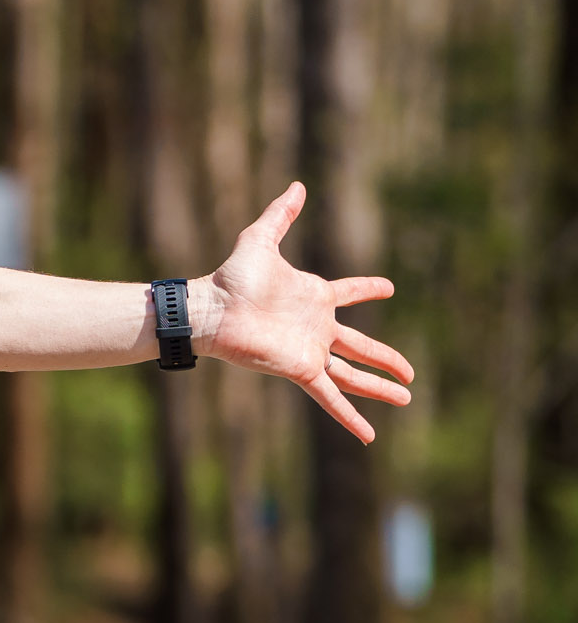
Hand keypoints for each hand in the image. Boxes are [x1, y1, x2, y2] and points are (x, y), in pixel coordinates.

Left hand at [195, 183, 412, 443]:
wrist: (212, 309)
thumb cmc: (231, 278)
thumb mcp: (261, 240)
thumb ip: (281, 215)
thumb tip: (298, 186)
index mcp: (314, 297)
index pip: (350, 293)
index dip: (368, 289)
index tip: (387, 289)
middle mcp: (316, 329)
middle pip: (361, 347)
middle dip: (386, 359)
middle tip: (410, 371)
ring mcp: (310, 352)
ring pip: (354, 375)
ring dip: (380, 387)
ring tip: (407, 398)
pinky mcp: (301, 370)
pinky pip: (330, 396)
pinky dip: (348, 416)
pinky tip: (368, 436)